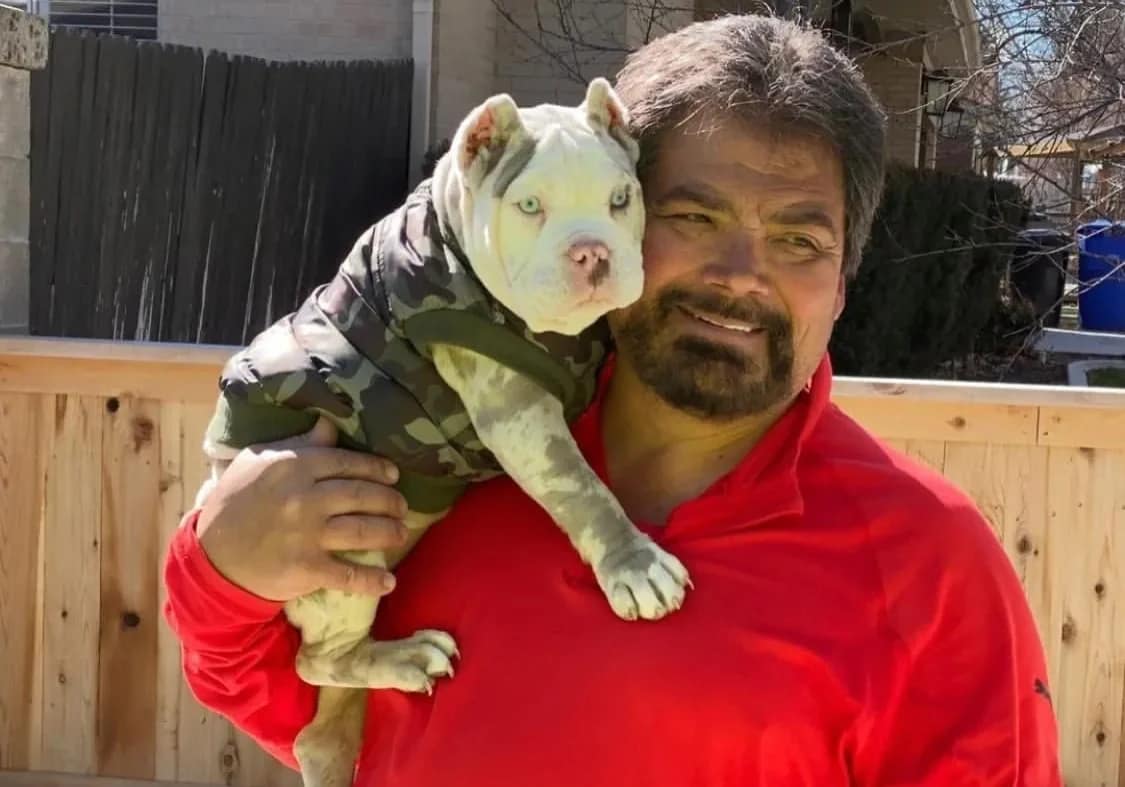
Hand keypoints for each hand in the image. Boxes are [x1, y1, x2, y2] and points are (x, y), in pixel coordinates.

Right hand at [196, 416, 408, 601]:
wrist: (211, 556)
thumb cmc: (236, 502)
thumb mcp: (259, 462)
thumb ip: (299, 445)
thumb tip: (330, 423)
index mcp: (294, 466)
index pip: (348, 462)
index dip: (377, 468)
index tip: (393, 476)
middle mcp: (305, 497)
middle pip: (363, 495)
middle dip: (390, 501)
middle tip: (402, 506)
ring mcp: (308, 534)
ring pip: (364, 530)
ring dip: (390, 532)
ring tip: (400, 532)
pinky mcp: (307, 568)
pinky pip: (349, 574)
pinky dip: (373, 580)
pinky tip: (389, 581)